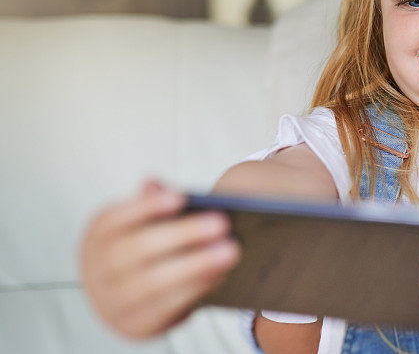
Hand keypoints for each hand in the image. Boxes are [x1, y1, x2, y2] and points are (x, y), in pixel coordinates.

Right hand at [80, 180, 240, 338]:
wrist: (125, 301)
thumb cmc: (142, 249)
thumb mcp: (140, 225)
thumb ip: (150, 204)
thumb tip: (152, 182)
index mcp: (99, 235)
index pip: (115, 219)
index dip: (146, 207)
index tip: (180, 197)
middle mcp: (98, 269)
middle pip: (138, 250)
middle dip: (183, 235)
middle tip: (222, 223)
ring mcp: (112, 301)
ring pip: (153, 283)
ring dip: (196, 266)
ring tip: (230, 250)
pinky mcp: (135, 325)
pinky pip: (166, 307)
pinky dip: (196, 289)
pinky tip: (221, 273)